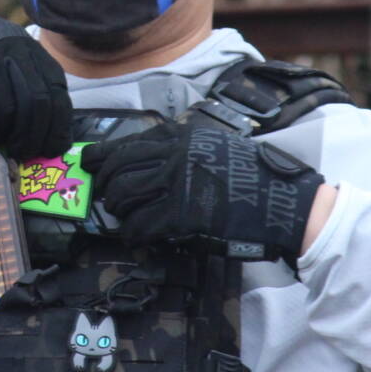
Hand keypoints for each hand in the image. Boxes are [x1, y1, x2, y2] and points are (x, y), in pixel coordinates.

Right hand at [0, 0, 71, 158]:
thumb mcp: (0, 52)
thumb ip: (21, 80)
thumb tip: (42, 129)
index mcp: (25, 45)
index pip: (55, 89)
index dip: (57, 124)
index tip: (52, 147)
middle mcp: (9, 48)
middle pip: (36, 103)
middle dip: (32, 136)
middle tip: (22, 153)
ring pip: (6, 111)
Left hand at [79, 120, 324, 266]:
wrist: (283, 202)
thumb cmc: (250, 177)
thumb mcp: (213, 146)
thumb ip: (179, 149)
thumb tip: (143, 160)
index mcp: (181, 137)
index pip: (125, 144)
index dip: (99, 156)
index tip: (87, 163)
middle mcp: (174, 156)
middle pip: (117, 169)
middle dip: (104, 186)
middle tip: (105, 197)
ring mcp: (178, 184)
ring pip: (123, 195)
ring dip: (118, 209)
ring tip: (124, 216)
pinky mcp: (183, 215)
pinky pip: (141, 224)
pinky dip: (133, 231)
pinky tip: (136, 234)